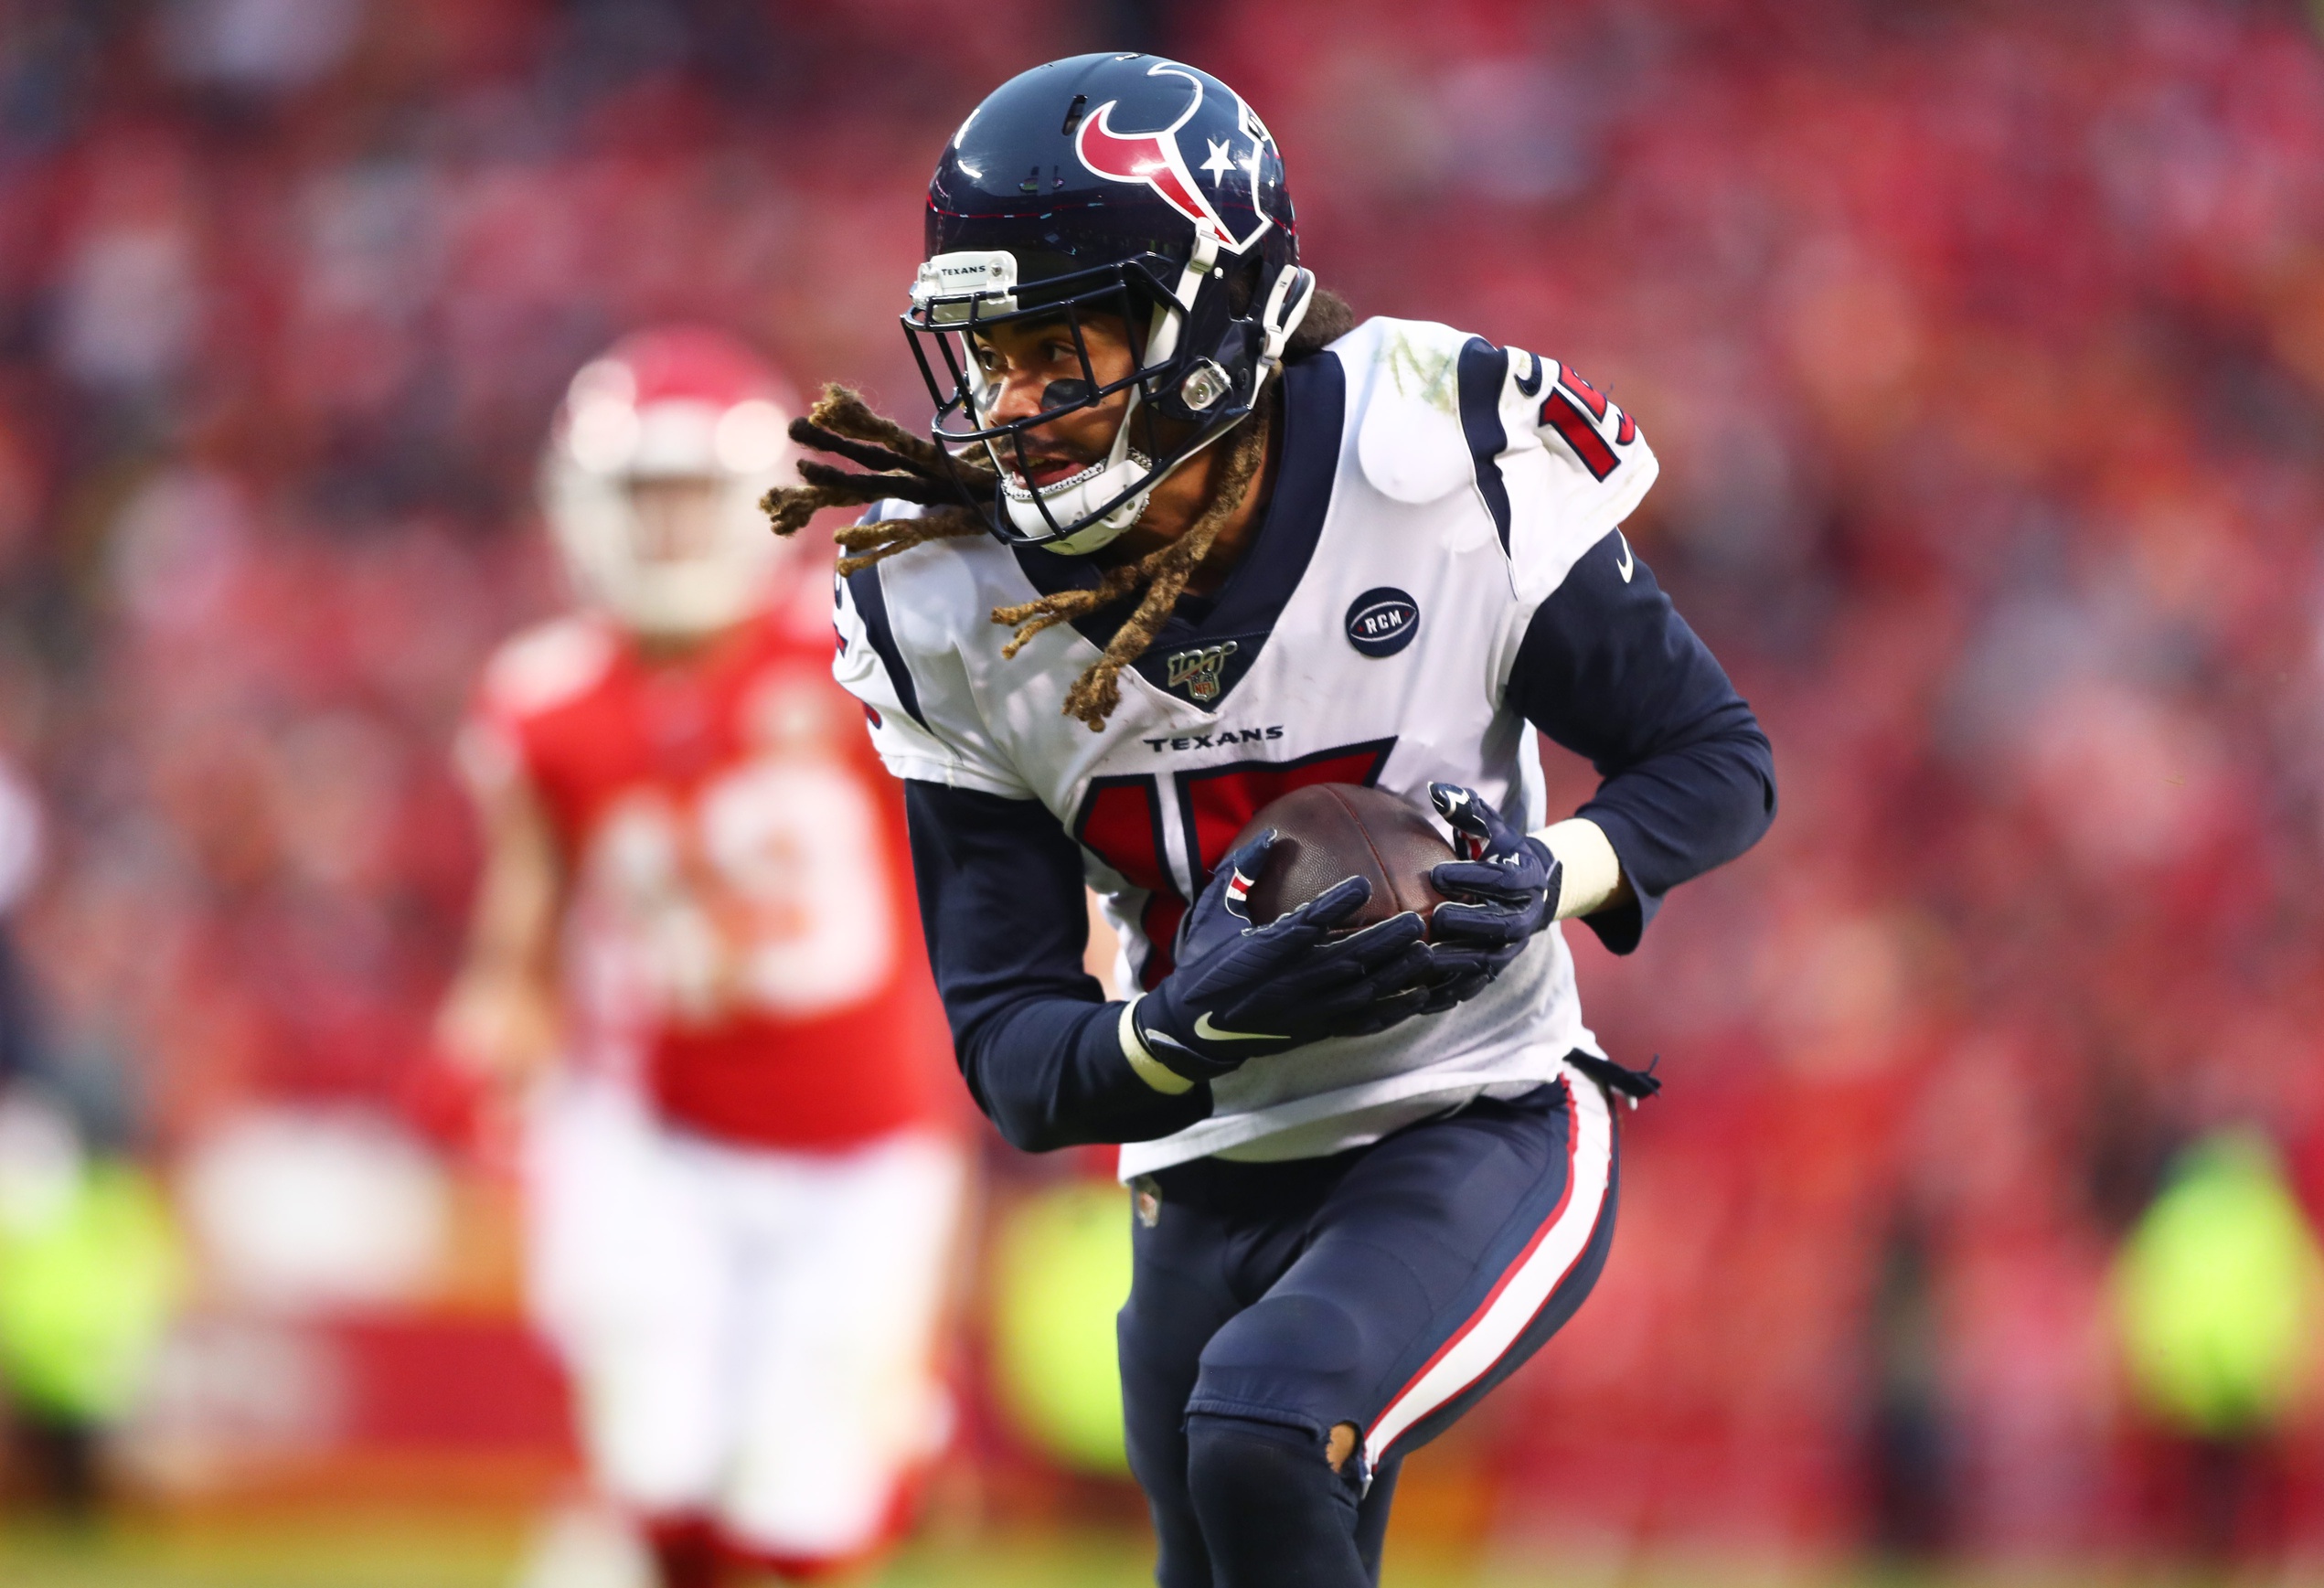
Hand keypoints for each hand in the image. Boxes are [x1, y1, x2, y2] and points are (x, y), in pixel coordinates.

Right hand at [1130, 832, 1436, 1080]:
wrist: (1192, 1026)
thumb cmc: (1203, 962)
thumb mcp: (1213, 912)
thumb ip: (1242, 874)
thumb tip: (1270, 835)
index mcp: (1262, 952)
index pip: (1303, 924)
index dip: (1334, 906)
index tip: (1361, 885)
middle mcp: (1288, 983)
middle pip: (1346, 960)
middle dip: (1384, 942)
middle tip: (1417, 920)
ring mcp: (1305, 1011)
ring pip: (1360, 993)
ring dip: (1396, 975)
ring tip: (1427, 953)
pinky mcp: (1315, 1029)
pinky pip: (1360, 1023)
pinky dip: (1391, 1011)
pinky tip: (1418, 998)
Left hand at [1426, 784, 1563, 981]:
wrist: (1534, 891)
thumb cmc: (1503, 853)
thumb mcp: (1493, 829)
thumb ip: (1468, 809)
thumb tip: (1437, 789)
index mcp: (1526, 882)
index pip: (1501, 881)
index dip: (1472, 878)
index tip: (1437, 872)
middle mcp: (1523, 918)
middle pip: (1498, 925)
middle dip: (1467, 922)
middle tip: (1434, 917)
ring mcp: (1510, 949)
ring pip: (1486, 961)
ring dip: (1456, 962)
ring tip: (1422, 958)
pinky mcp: (1495, 971)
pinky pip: (1473, 986)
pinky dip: (1448, 993)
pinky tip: (1418, 998)